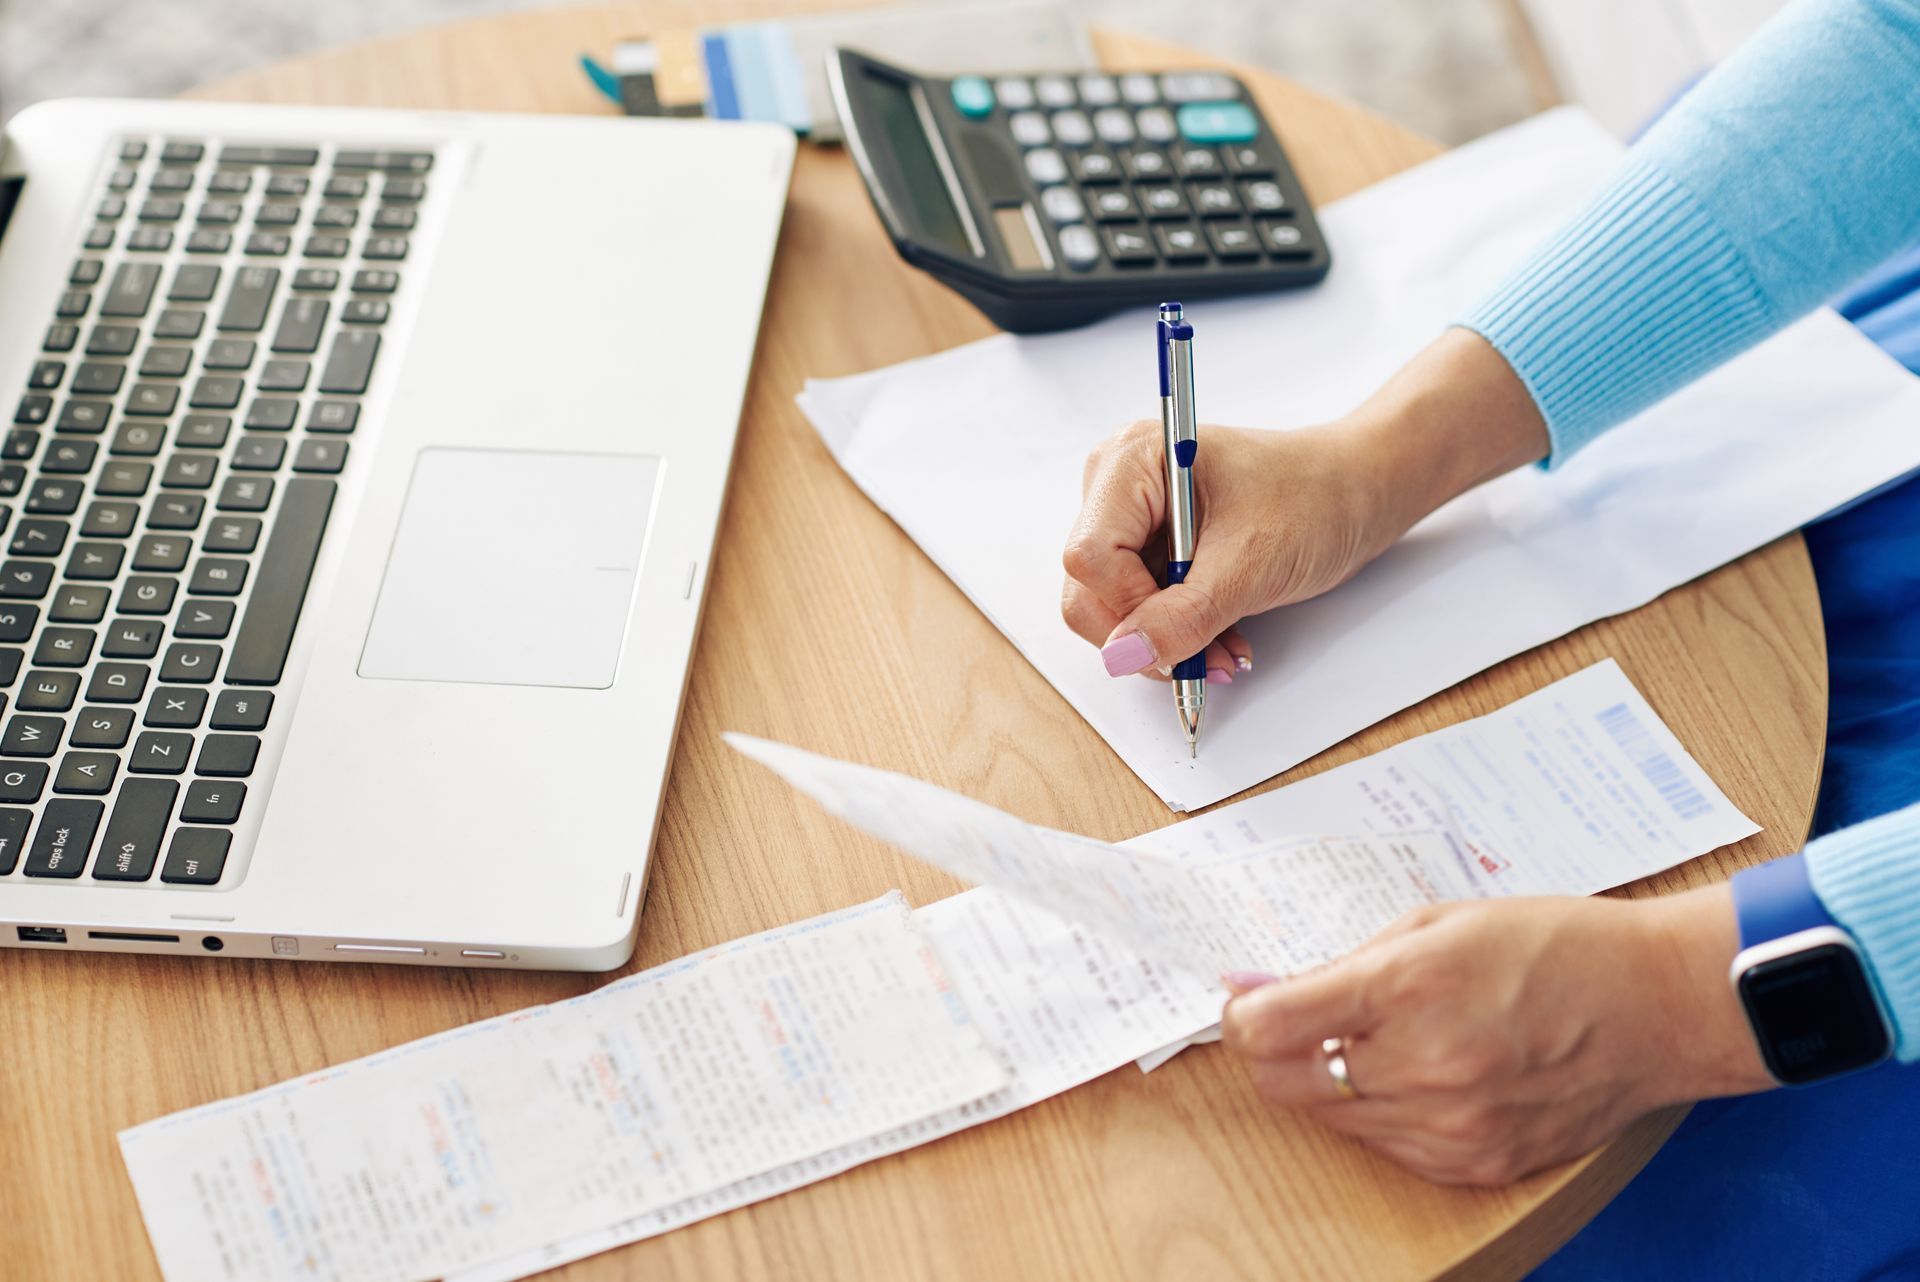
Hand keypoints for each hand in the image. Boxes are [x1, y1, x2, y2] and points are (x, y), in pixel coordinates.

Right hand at [1061, 329, 1550, 679]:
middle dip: (1145, 634)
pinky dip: (1175, 633)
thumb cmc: (1316, 499)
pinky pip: (1137, 607)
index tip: (1180, 631)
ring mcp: (1131, 518)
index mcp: (1133, 461)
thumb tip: (1122, 656)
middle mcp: (1118, 485)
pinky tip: (1218, 638)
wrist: (1357, 492)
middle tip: (1205, 656)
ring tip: (1223, 650)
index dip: (1129, 606)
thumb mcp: (1251, 565)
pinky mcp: (1149, 547)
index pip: (1089, 555)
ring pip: (1110, 607)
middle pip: (1087, 586)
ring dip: (1164, 642)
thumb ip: (1182, 616)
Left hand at [1218, 886, 1774, 1185]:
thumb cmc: (1554, 947)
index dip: (1241, 1013)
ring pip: (1333, 1118)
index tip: (1246, 998)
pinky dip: (1384, 1110)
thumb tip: (1259, 989)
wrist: (1658, 1006)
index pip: (1268, 1029)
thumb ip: (1343, 962)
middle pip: (1285, 1082)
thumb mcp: (1438, 922)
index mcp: (1409, 989)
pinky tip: (1424, 1071)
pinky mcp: (1475, 1165)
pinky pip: (1388, 1145)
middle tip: (1300, 1016)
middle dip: (1275, 1048)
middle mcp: (1425, 1069)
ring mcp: (1452, 1128)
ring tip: (1386, 1034)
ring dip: (1334, 1078)